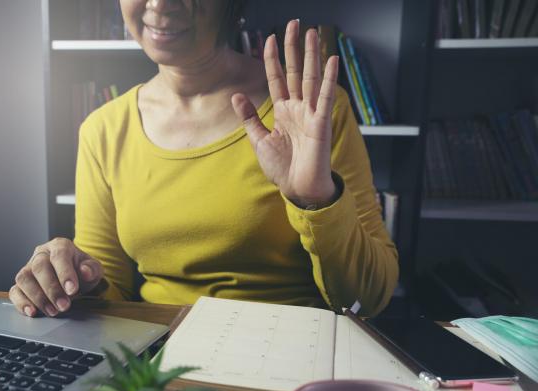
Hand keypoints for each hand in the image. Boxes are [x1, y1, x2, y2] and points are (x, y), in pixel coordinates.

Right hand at [9, 238, 104, 316]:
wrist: (74, 278)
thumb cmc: (81, 271)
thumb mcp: (93, 269)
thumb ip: (92, 269)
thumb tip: (85, 271)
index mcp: (60, 246)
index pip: (59, 255)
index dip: (65, 273)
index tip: (72, 290)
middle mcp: (41, 254)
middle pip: (39, 267)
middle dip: (52, 289)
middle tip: (64, 306)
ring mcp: (28, 268)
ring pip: (24, 279)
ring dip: (38, 297)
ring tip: (52, 311)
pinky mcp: (21, 284)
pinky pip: (14, 291)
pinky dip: (21, 302)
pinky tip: (32, 312)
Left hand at [232, 20, 339, 205]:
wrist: (297, 188)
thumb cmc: (282, 167)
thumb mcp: (259, 139)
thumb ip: (249, 117)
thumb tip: (236, 95)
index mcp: (283, 111)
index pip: (277, 78)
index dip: (273, 59)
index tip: (269, 38)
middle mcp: (298, 108)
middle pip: (295, 71)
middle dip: (294, 48)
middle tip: (294, 24)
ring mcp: (311, 113)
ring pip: (310, 78)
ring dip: (311, 55)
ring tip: (312, 33)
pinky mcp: (321, 123)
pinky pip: (324, 97)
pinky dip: (328, 79)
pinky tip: (331, 59)